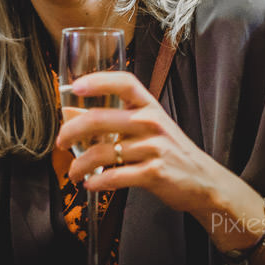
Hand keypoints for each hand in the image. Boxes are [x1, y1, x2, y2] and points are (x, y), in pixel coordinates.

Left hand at [56, 71, 227, 216]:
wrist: (203, 181)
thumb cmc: (168, 150)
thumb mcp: (144, 127)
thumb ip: (110, 117)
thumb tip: (68, 112)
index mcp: (149, 106)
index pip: (124, 82)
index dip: (99, 81)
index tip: (76, 86)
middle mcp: (151, 122)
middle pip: (100, 119)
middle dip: (72, 132)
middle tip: (61, 143)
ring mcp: (153, 148)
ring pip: (102, 152)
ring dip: (80, 165)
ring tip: (73, 173)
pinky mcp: (153, 173)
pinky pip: (115, 176)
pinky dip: (97, 182)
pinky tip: (90, 184)